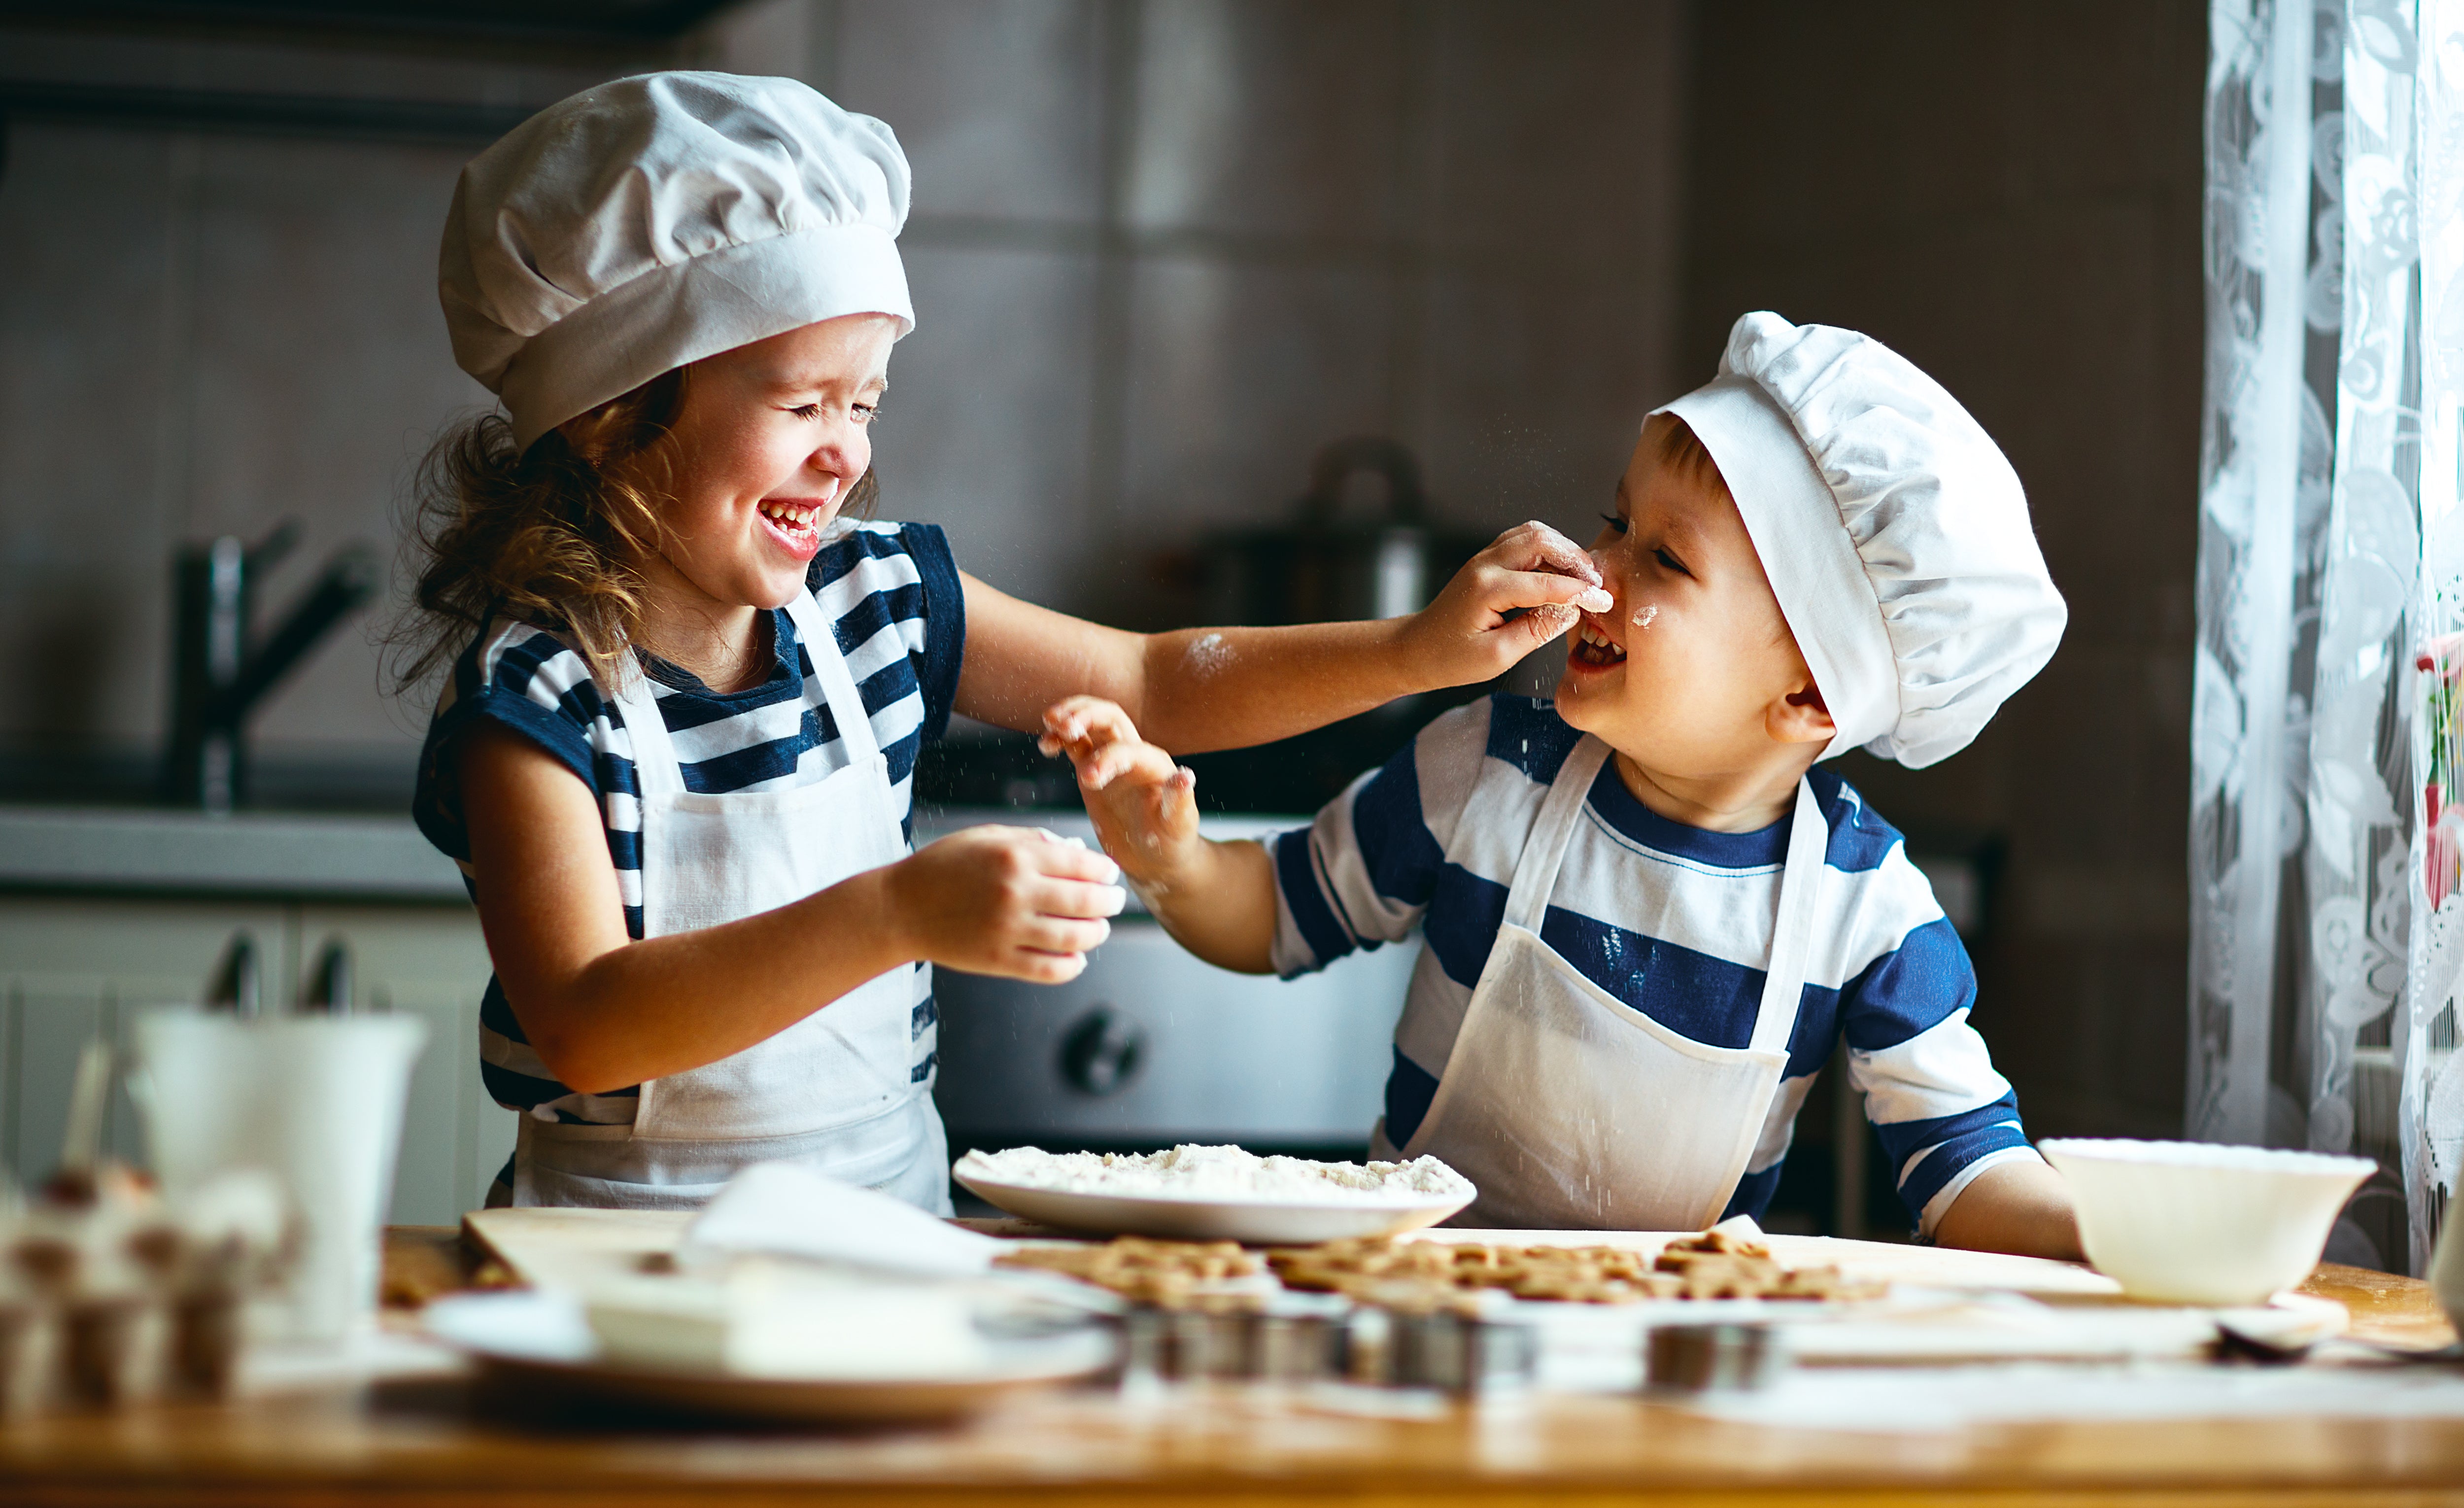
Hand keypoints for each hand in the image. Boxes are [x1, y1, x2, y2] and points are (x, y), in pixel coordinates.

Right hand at [886, 825, 1125, 982]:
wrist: (899, 908)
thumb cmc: (944, 866)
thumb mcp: (986, 837)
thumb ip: (1032, 841)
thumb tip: (1076, 852)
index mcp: (1015, 856)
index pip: (1082, 865)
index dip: (1104, 872)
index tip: (1110, 875)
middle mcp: (1016, 892)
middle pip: (1086, 902)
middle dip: (1110, 902)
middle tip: (1115, 902)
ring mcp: (1008, 930)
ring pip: (1074, 938)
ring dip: (1097, 934)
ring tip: (1100, 929)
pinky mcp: (998, 961)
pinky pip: (1049, 969)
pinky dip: (1072, 965)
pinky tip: (1076, 957)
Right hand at [1039, 696, 1203, 886]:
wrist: (1156, 855)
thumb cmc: (1171, 841)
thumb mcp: (1178, 825)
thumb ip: (1180, 800)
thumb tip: (1186, 776)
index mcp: (1153, 764)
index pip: (1127, 749)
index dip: (1107, 758)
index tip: (1088, 780)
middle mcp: (1133, 753)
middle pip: (1109, 716)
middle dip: (1085, 715)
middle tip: (1063, 726)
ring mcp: (1111, 758)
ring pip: (1090, 723)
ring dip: (1069, 716)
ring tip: (1049, 723)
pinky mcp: (1093, 768)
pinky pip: (1075, 744)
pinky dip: (1060, 738)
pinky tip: (1045, 744)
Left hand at [1399, 521, 1612, 684]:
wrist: (1417, 649)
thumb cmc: (1450, 658)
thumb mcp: (1497, 657)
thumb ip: (1536, 631)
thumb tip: (1570, 611)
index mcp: (1487, 589)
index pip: (1546, 583)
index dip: (1580, 591)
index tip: (1604, 601)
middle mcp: (1485, 565)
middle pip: (1541, 540)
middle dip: (1575, 559)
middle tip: (1595, 583)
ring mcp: (1484, 558)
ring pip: (1533, 534)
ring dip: (1563, 550)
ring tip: (1582, 577)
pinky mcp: (1487, 560)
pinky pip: (1523, 541)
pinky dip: (1548, 550)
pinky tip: (1560, 571)